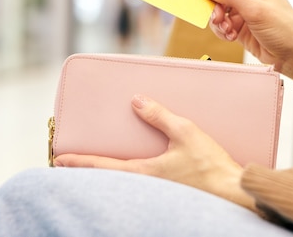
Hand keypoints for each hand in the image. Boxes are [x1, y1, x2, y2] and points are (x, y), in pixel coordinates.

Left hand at [53, 94, 256, 211]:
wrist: (233, 192)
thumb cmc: (210, 167)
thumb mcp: (185, 133)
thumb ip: (160, 115)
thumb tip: (136, 101)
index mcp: (143, 172)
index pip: (102, 166)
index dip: (78, 161)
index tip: (59, 158)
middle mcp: (145, 186)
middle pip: (108, 178)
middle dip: (87, 171)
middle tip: (70, 164)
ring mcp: (157, 192)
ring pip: (123, 183)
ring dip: (106, 174)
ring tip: (97, 165)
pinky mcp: (169, 192)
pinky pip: (140, 184)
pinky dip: (127, 176)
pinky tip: (134, 170)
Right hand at [184, 0, 292, 86]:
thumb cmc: (285, 29)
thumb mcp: (256, 10)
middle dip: (212, 4)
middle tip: (216, 17)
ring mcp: (241, 7)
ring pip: (215, 7)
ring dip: (217, 20)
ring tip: (228, 30)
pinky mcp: (238, 24)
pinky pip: (219, 23)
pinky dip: (221, 30)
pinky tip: (231, 36)